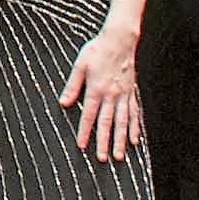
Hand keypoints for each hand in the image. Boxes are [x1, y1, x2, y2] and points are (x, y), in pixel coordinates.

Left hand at [58, 28, 145, 163]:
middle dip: (104, 142)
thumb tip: (63, 102)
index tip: (82, 145)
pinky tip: (135, 140)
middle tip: (103, 159)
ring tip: (119, 155)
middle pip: (107, 123)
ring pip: (123, 122)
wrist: (119, 40)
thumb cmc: (97, 50)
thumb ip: (72, 85)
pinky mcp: (131, 93)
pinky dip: (135, 127)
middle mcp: (111, 95)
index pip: (89, 115)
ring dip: (120, 140)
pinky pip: (134, 113)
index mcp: (96, 89)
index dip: (85, 131)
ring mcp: (124, 95)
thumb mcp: (80, 65)